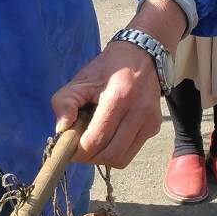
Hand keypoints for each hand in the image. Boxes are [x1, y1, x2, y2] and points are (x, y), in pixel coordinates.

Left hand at [51, 0, 185, 167]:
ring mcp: (150, 122)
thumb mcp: (80, 79)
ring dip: (103, 159)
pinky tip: (108, 139)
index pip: (97, 139)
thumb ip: (64, 102)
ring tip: (93, 146)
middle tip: (79, 151)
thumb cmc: (107, 69)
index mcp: (118, 97)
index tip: (69, 150)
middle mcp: (138, 112)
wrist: (142, 56)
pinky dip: (116, 152)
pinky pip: (131, 152)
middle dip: (90, 158)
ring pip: (122, 159)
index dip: (79, 151)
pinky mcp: (155, 127)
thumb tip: (61, 130)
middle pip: (111, 154)